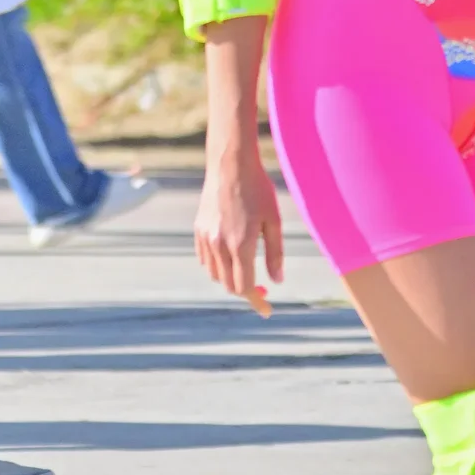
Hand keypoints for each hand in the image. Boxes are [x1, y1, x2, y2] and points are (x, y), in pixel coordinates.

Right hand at [194, 140, 283, 301]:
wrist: (230, 164)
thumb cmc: (258, 189)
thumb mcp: (273, 221)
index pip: (245, 286)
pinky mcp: (198, 230)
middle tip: (262, 288)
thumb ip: (274, 253)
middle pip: (229, 285)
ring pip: (215, 274)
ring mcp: (206, 238)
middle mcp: (219, 245)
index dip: (257, 301)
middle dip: (245, 292)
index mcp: (241, 244)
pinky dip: (217, 266)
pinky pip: (205, 260)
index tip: (266, 310)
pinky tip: (230, 258)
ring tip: (246, 270)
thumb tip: (276, 281)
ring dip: (230, 279)